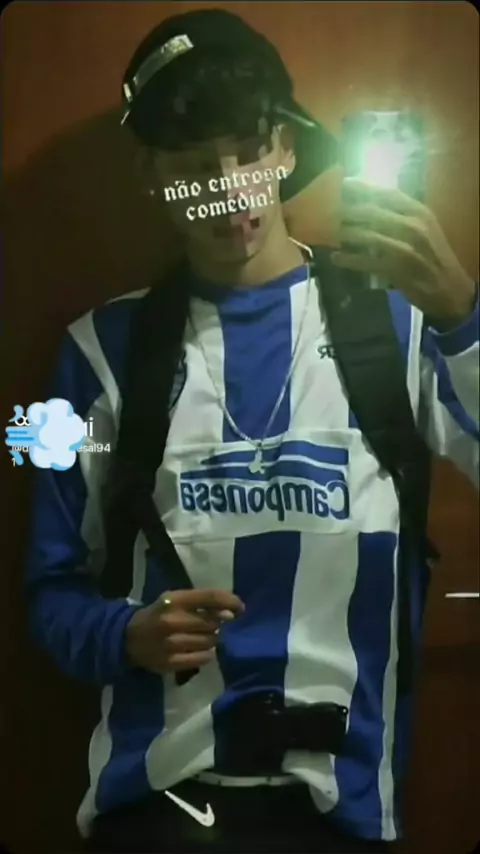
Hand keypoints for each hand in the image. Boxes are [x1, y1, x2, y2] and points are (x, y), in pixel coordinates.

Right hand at [125, 588, 244, 675]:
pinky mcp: (171, 663)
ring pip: (210, 642)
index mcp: (174, 600)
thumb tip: (232, 612)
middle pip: (213, 622)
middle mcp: (172, 621)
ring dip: (212, 639)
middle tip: (213, 624)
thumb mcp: (175, 600)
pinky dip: (206, 654)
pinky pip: (202, 658)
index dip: (231, 601)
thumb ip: (201, 602)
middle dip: (218, 624)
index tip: (240, 608)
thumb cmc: (159, 614)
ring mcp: (171, 644)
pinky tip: (199, 649)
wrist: (129, 638)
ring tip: (202, 636)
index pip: (211, 597)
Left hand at [332, 178, 475, 324]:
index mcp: (419, 212)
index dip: (362, 188)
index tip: (342, 184)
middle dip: (347, 211)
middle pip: (372, 212)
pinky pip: (367, 262)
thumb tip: (369, 200)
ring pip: (367, 236)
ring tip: (330, 233)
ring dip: (345, 234)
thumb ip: (401, 214)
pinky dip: (349, 259)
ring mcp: (406, 249)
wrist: (450, 288)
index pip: (386, 194)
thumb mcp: (424, 228)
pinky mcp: (398, 271)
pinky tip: (336, 257)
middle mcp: (414, 227)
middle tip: (328, 212)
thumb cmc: (432, 255)